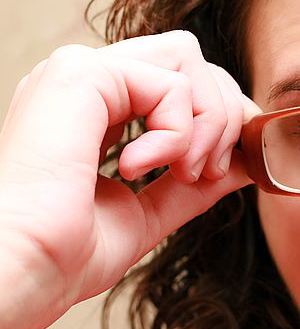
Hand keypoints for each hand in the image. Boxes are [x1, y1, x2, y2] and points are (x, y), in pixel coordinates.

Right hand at [0, 30, 259, 328]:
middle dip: (221, 115)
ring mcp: (79, 72)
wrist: (26, 269)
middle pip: (191, 60)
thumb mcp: (149, 210)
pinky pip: (171, 83)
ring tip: (181, 172)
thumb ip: (193, 181)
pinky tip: (141, 168)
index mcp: (94, 108)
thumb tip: (244, 161)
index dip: (217, 116)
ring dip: (206, 122)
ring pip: (188, 59)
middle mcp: (86, 83)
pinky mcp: (80, 74)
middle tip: (206, 172)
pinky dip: (179, 131)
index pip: (178, 80)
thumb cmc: (67, 253)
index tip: (218, 171)